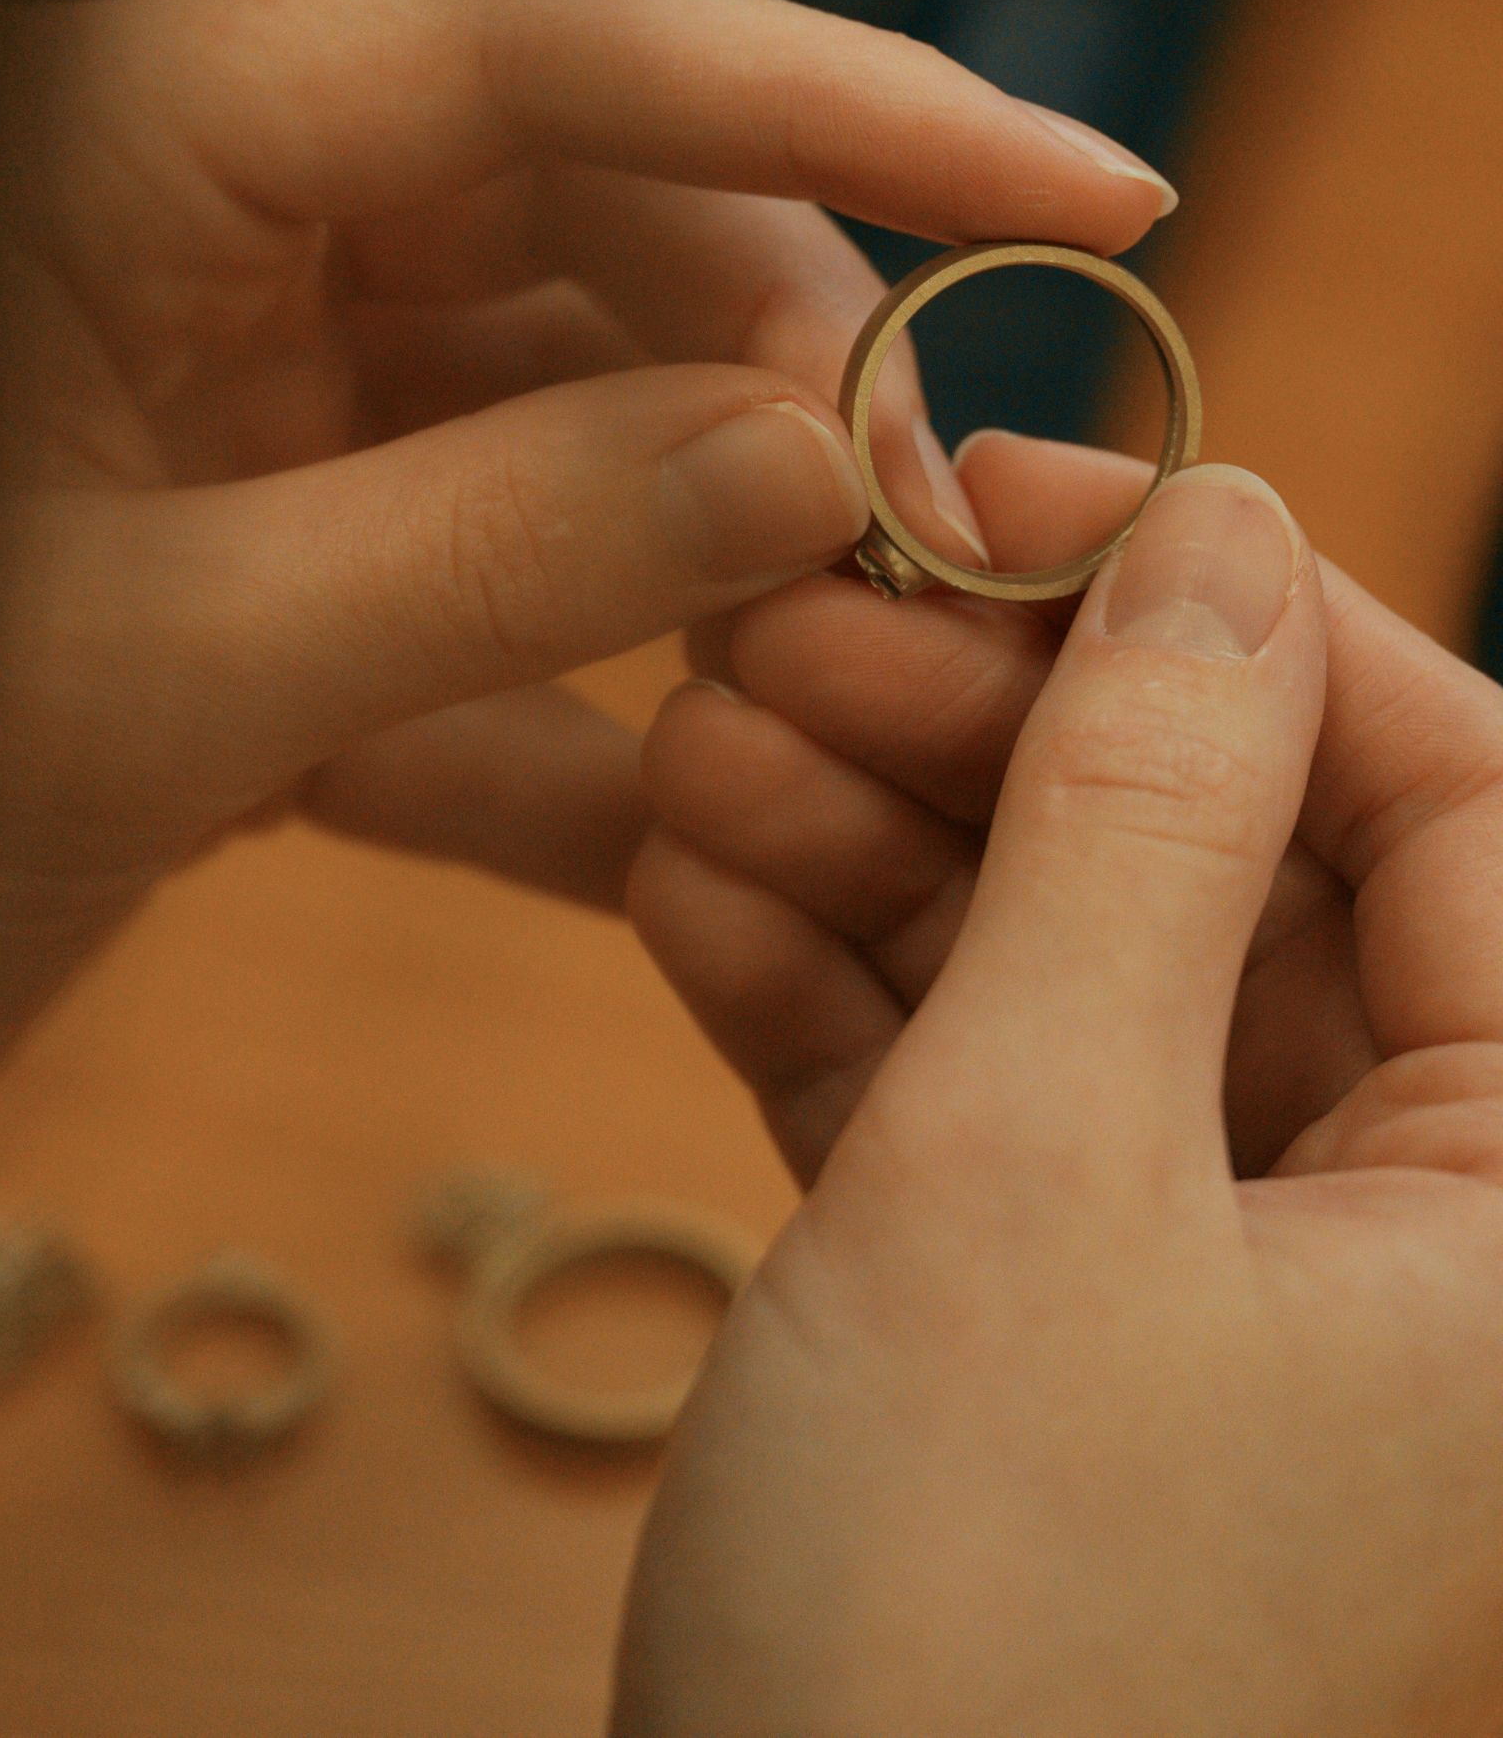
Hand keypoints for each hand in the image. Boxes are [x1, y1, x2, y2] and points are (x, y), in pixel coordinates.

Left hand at [0, 0, 1165, 1186]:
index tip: (1076, 182)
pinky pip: (444, 609)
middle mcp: (170, 246)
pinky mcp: (206, 592)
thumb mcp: (140, 683)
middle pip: (564, 219)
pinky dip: (557, 724)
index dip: (825, 93)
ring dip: (687, 551)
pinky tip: (682, 845)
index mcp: (112, 155)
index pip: (534, 39)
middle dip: (768, 360)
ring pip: (529, 416)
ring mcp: (193, 417)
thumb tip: (805, 451)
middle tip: (939, 527)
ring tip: (845, 678)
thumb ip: (490, 546)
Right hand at [620, 447, 1502, 1736]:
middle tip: (789, 617)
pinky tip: (686, 879)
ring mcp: (1224, 1273)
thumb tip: (1228, 523)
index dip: (1232, 606)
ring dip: (879, 839)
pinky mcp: (1056, 1320)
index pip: (1449, 790)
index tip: (1012, 490)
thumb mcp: (1042, 1163)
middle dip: (998, 726)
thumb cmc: (974, 1637)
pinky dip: (834, 985)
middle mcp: (1423, 1230)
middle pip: (1236, 858)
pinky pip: (976, 1084)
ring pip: (1081, 958)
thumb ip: (1143, 821)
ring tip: (696, 745)